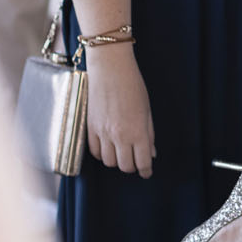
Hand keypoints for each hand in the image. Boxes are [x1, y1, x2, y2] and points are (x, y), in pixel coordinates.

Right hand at [85, 44, 154, 176]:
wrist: (110, 69)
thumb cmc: (133, 85)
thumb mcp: (147, 110)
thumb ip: (149, 133)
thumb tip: (151, 152)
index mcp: (137, 132)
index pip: (142, 162)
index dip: (146, 170)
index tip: (147, 172)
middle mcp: (119, 136)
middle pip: (125, 166)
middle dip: (132, 167)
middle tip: (136, 162)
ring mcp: (102, 133)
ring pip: (108, 161)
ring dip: (117, 161)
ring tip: (122, 153)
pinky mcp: (90, 128)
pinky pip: (94, 151)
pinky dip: (102, 154)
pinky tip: (108, 148)